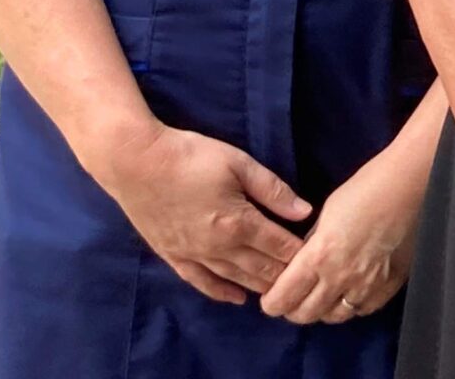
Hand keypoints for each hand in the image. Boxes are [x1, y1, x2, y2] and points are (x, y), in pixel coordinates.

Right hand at [95, 121, 310, 302]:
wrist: (136, 163)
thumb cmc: (192, 156)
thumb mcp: (239, 164)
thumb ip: (273, 191)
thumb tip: (305, 212)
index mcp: (239, 223)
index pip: (278, 246)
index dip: (299, 254)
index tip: (317, 259)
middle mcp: (218, 247)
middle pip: (260, 268)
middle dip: (284, 275)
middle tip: (304, 282)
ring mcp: (193, 254)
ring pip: (234, 279)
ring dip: (258, 286)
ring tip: (279, 293)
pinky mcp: (172, 255)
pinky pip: (201, 282)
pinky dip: (221, 292)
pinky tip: (235, 297)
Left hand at [260, 144, 427, 325]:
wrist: (410, 183)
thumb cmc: (365, 187)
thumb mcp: (326, 213)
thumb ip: (311, 244)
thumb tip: (301, 262)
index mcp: (319, 256)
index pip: (282, 299)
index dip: (271, 303)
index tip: (271, 297)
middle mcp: (340, 278)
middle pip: (305, 315)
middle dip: (293, 309)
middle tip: (294, 298)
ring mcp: (368, 285)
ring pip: (334, 317)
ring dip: (323, 309)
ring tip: (323, 295)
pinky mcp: (391, 285)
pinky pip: (363, 309)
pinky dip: (352, 305)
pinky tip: (352, 292)